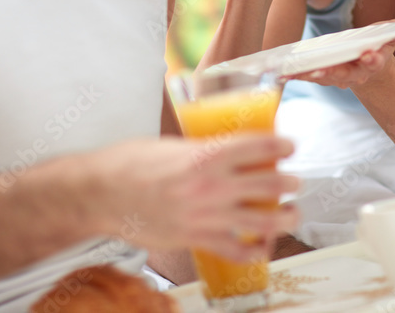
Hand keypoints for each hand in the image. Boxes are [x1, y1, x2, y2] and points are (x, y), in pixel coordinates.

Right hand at [85, 135, 300, 261]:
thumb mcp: (172, 144)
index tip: (291, 147)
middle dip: (288, 184)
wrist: (99, 193)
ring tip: (291, 214)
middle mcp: (210, 184)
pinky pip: (233, 249)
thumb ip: (201, 149)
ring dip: (283, 218)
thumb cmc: (130, 163)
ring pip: (260, 220)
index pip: (257, 148)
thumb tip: (225, 149)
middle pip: (267, 185)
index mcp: (205, 154)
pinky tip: (262, 247)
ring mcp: (204, 214)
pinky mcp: (193, 238)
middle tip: (295, 182)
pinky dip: (252, 250)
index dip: (281, 147)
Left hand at [286, 14, 394, 89]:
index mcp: (373, 62)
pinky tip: (281, 74)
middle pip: (346, 74)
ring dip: (310, 77)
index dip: (372, 59)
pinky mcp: (321, 74)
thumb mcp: (392, 35)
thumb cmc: (378, 44)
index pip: (374, 61)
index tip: (370, 54)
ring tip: (295, 74)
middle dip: (335, 73)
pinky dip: (295, 76)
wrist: (365, 62)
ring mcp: (337, 76)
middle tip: (323, 71)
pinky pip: (308, 76)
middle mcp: (355, 73)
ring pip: (324, 77)